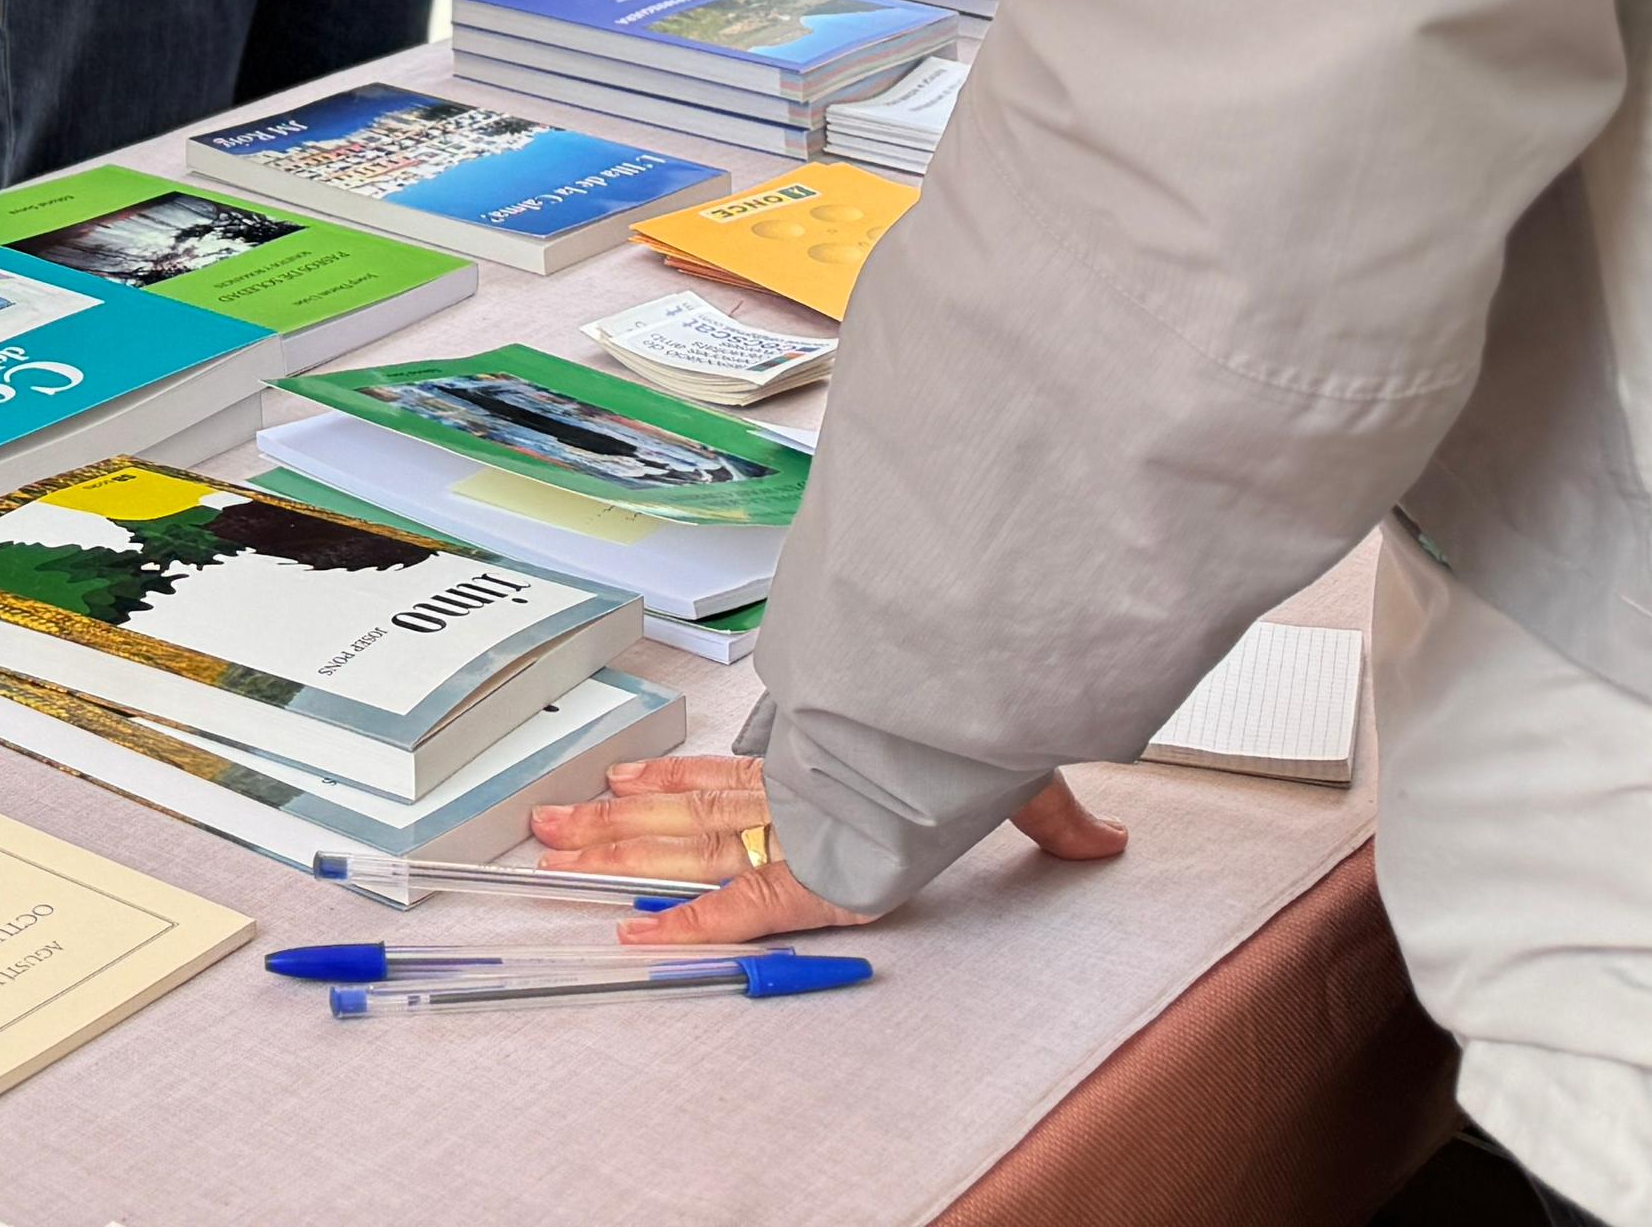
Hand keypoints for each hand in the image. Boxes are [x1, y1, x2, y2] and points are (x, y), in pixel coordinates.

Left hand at [528, 756, 1126, 947]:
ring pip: (686, 845)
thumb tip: (1101, 839)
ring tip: (551, 853)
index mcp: (829, 766)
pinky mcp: (806, 871)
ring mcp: (793, 828)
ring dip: (616, 851)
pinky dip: (689, 923)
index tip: (627, 785)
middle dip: (618, 821)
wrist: (969, 715)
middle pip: (689, 814)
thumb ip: (1047, 817)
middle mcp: (797, 794)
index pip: (738, 781)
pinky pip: (737, 906)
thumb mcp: (1018, 778)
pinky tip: (638, 936)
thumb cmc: (980, 727)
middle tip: (550, 825)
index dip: (677, 786)